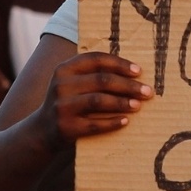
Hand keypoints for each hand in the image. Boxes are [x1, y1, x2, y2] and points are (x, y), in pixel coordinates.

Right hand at [35, 52, 150, 146]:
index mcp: (64, 69)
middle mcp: (61, 85)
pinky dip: (112, 122)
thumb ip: (93, 74)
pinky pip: (94, 124)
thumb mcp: (72, 83)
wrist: (43, 130)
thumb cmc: (68, 102)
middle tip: (147, 91)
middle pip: (101, 80)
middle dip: (128, 85)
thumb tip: (133, 72)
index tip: (138, 71)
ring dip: (122, 102)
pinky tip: (125, 121)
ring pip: (98, 101)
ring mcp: (62, 106)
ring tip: (138, 105)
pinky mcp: (65, 127)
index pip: (96, 59)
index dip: (119, 64)